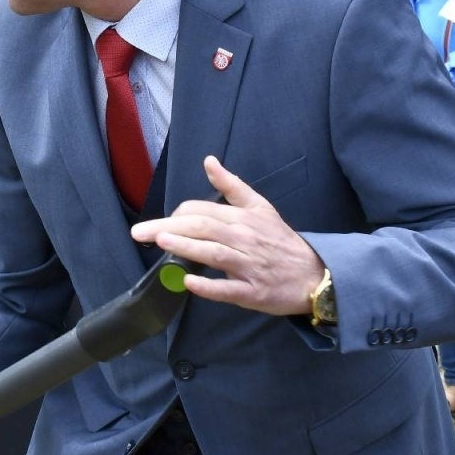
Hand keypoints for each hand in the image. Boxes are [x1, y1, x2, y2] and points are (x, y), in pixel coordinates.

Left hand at [130, 155, 323, 313]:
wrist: (315, 274)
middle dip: (169, 227)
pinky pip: (228, 289)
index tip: (164, 222)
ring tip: (163, 242)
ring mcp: (249, 266)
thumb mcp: (260, 207)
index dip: (179, 213)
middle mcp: (245, 238)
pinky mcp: (253, 293)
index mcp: (244, 217)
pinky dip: (208, 286)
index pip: (204, 209)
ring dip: (187, 247)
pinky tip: (188, 282)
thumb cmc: (280, 241)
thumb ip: (232, 186)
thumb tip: (209, 160)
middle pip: (204, 228)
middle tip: (140, 232)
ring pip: (214, 253)